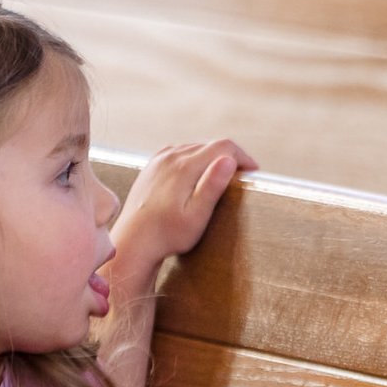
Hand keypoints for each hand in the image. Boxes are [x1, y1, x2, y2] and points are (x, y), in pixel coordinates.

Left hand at [109, 138, 255, 287]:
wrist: (133, 241)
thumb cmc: (168, 235)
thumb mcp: (196, 216)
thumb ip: (212, 186)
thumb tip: (228, 160)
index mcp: (185, 166)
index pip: (224, 146)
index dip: (243, 156)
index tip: (253, 172)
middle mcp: (171, 157)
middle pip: (210, 145)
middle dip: (229, 158)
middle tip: (241, 178)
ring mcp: (159, 160)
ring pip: (195, 148)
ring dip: (211, 159)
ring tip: (221, 177)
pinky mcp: (152, 166)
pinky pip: (179, 153)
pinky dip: (193, 160)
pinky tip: (196, 175)